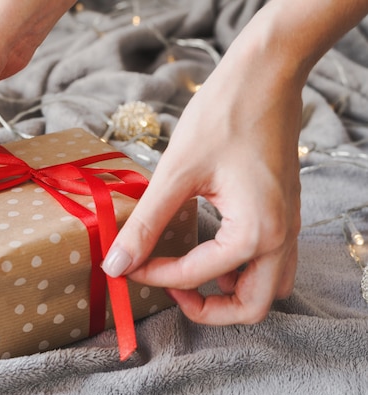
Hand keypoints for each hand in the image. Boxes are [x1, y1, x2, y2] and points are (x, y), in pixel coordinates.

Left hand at [102, 42, 302, 324]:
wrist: (264, 75)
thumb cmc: (223, 117)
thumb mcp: (176, 174)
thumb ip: (147, 224)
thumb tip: (117, 264)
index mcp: (257, 232)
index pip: (199, 276)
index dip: (155, 276)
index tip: (126, 264)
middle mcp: (280, 237)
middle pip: (251, 306)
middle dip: (208, 309)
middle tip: (169, 287)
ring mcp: (287, 225)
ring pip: (266, 285)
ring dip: (228, 290)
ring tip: (187, 269)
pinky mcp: (282, 212)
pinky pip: (268, 259)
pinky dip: (239, 267)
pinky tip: (207, 246)